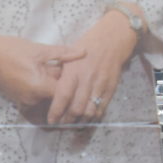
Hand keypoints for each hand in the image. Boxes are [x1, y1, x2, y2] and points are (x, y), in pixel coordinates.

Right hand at [0, 29, 85, 124]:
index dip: (76, 87)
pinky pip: (38, 102)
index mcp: (39, 87)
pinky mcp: (19, 101)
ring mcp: (25, 102)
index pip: (66, 95)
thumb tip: (84, 52)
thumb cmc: (11, 49)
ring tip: (64, 79)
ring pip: (49, 102)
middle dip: (69, 92)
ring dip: (57, 94)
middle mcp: (32, 100)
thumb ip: (63, 54)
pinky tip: (50, 82)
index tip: (83, 77)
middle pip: (59, 101)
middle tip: (79, 80)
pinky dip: (46, 95)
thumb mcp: (39, 50)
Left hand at [46, 10, 140, 125]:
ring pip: (89, 111)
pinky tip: (87, 118)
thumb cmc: (87, 45)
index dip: (56, 111)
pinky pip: (102, 108)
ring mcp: (100, 84)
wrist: (113, 39)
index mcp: (73, 70)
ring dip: (80, 121)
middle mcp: (87, 79)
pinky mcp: (111, 88)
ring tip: (73, 124)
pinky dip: (94, 116)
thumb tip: (50, 90)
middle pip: (76, 108)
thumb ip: (62, 73)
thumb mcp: (69, 54)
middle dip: (67, 120)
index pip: (63, 96)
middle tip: (61, 124)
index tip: (51, 120)